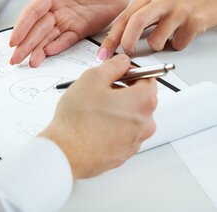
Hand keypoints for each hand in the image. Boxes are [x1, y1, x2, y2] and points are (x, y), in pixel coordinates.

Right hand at [9, 0, 133, 66]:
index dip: (22, 27)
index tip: (14, 40)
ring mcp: (67, 21)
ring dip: (37, 50)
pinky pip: (65, 41)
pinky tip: (46, 54)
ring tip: (29, 62)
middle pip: (37, 29)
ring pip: (48, 38)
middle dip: (25, 44)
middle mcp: (57, 9)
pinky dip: (56, 48)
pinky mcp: (79, 30)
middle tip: (15, 58)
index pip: (33, 13)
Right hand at [40, 54, 156, 179]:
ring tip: (93, 110)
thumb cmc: (78, 119)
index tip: (118, 73)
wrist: (66, 152)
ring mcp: (135, 141)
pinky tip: (93, 125)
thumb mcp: (92, 78)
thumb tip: (122, 62)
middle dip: (123, 91)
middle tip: (101, 90)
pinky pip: (122, 134)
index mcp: (142, 102)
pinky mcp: (123, 154)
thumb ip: (113, 65)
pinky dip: (112, 127)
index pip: (149, 79)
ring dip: (117, 110)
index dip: (132, 72)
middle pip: (140, 99)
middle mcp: (145, 124)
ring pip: (130, 117)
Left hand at [99, 0, 216, 58]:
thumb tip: (119, 38)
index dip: (111, 38)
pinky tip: (181, 34)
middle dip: (126, 42)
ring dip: (157, 46)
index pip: (123, 18)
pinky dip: (177, 45)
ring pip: (156, 39)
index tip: (103, 53)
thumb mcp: (157, 0)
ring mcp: (179, 10)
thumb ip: (139, 15)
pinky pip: (177, 44)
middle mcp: (162, 0)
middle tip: (127, 53)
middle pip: (135, 22)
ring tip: (165, 37)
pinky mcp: (195, 21)